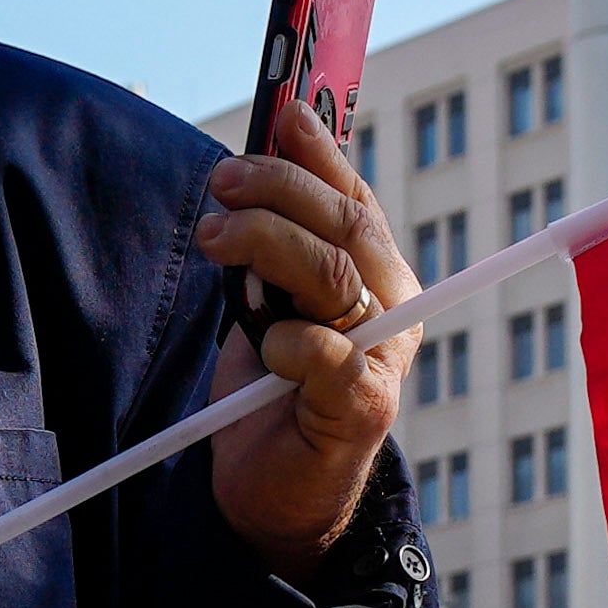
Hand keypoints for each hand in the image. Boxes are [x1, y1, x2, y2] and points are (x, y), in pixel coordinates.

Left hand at [198, 79, 416, 563]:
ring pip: (333, 276)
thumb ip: (272, 245)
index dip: (320, 152)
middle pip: (344, 226)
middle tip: (221, 182)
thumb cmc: (272, 393)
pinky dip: (290, 339)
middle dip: (278, 189)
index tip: (281, 113)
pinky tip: (265, 344)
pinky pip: (327, 354)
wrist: (275, 493)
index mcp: (378, 276)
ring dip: (267, 243)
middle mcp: (393, 309)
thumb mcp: (266, 302)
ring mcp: (383, 359)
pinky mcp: (362, 409)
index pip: (354, 199)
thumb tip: (253, 162)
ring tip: (214, 238)